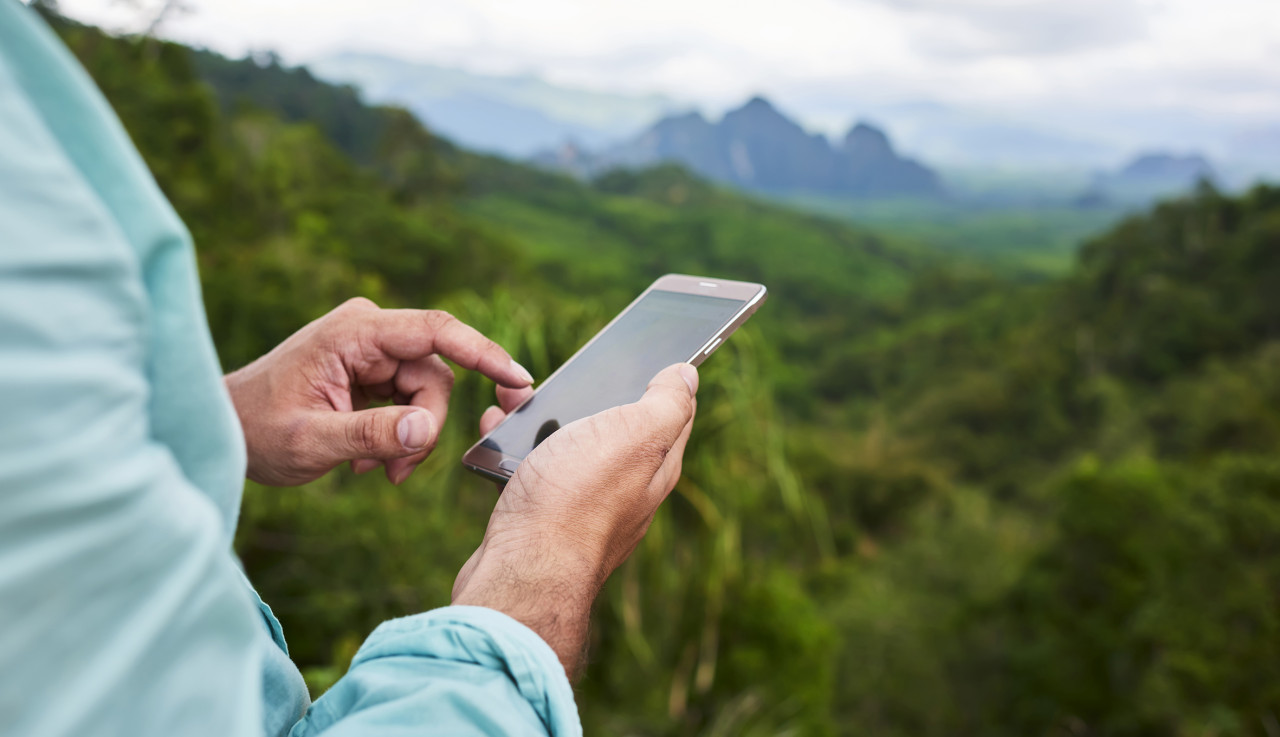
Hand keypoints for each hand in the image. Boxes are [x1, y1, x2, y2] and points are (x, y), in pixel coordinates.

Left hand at [224, 297, 532, 485]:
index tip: (518, 380)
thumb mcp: (312, 442)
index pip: (435, 331)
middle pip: (435, 375)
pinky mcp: (370, 369)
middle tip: (396, 472)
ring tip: (374, 470)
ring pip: (426, 392)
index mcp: (353, 332)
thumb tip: (424, 430)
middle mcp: (367, 331)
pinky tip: (367, 459)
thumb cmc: (256, 431)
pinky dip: (398, 433)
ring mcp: (369, 348)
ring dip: (410, 437)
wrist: (223, 431)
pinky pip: (409, 399)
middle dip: (425, 426)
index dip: (482, 353)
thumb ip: (371, 434)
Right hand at [452, 363, 698, 677]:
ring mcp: (582, 506)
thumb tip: (687, 375)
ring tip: (517, 397)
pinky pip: (531, 471)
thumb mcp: (636, 434)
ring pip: (566, 446)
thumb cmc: (578, 499)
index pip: (672, 413)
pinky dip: (513, 448)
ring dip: (542, 417)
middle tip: (568, 371)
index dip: (663, 378)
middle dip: (589, 393)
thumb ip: (666, 403)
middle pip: (613, 427)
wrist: (521, 572)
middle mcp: (625, 489)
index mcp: (655, 466)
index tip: (651, 350)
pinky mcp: (541, 520)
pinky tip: (494, 433)